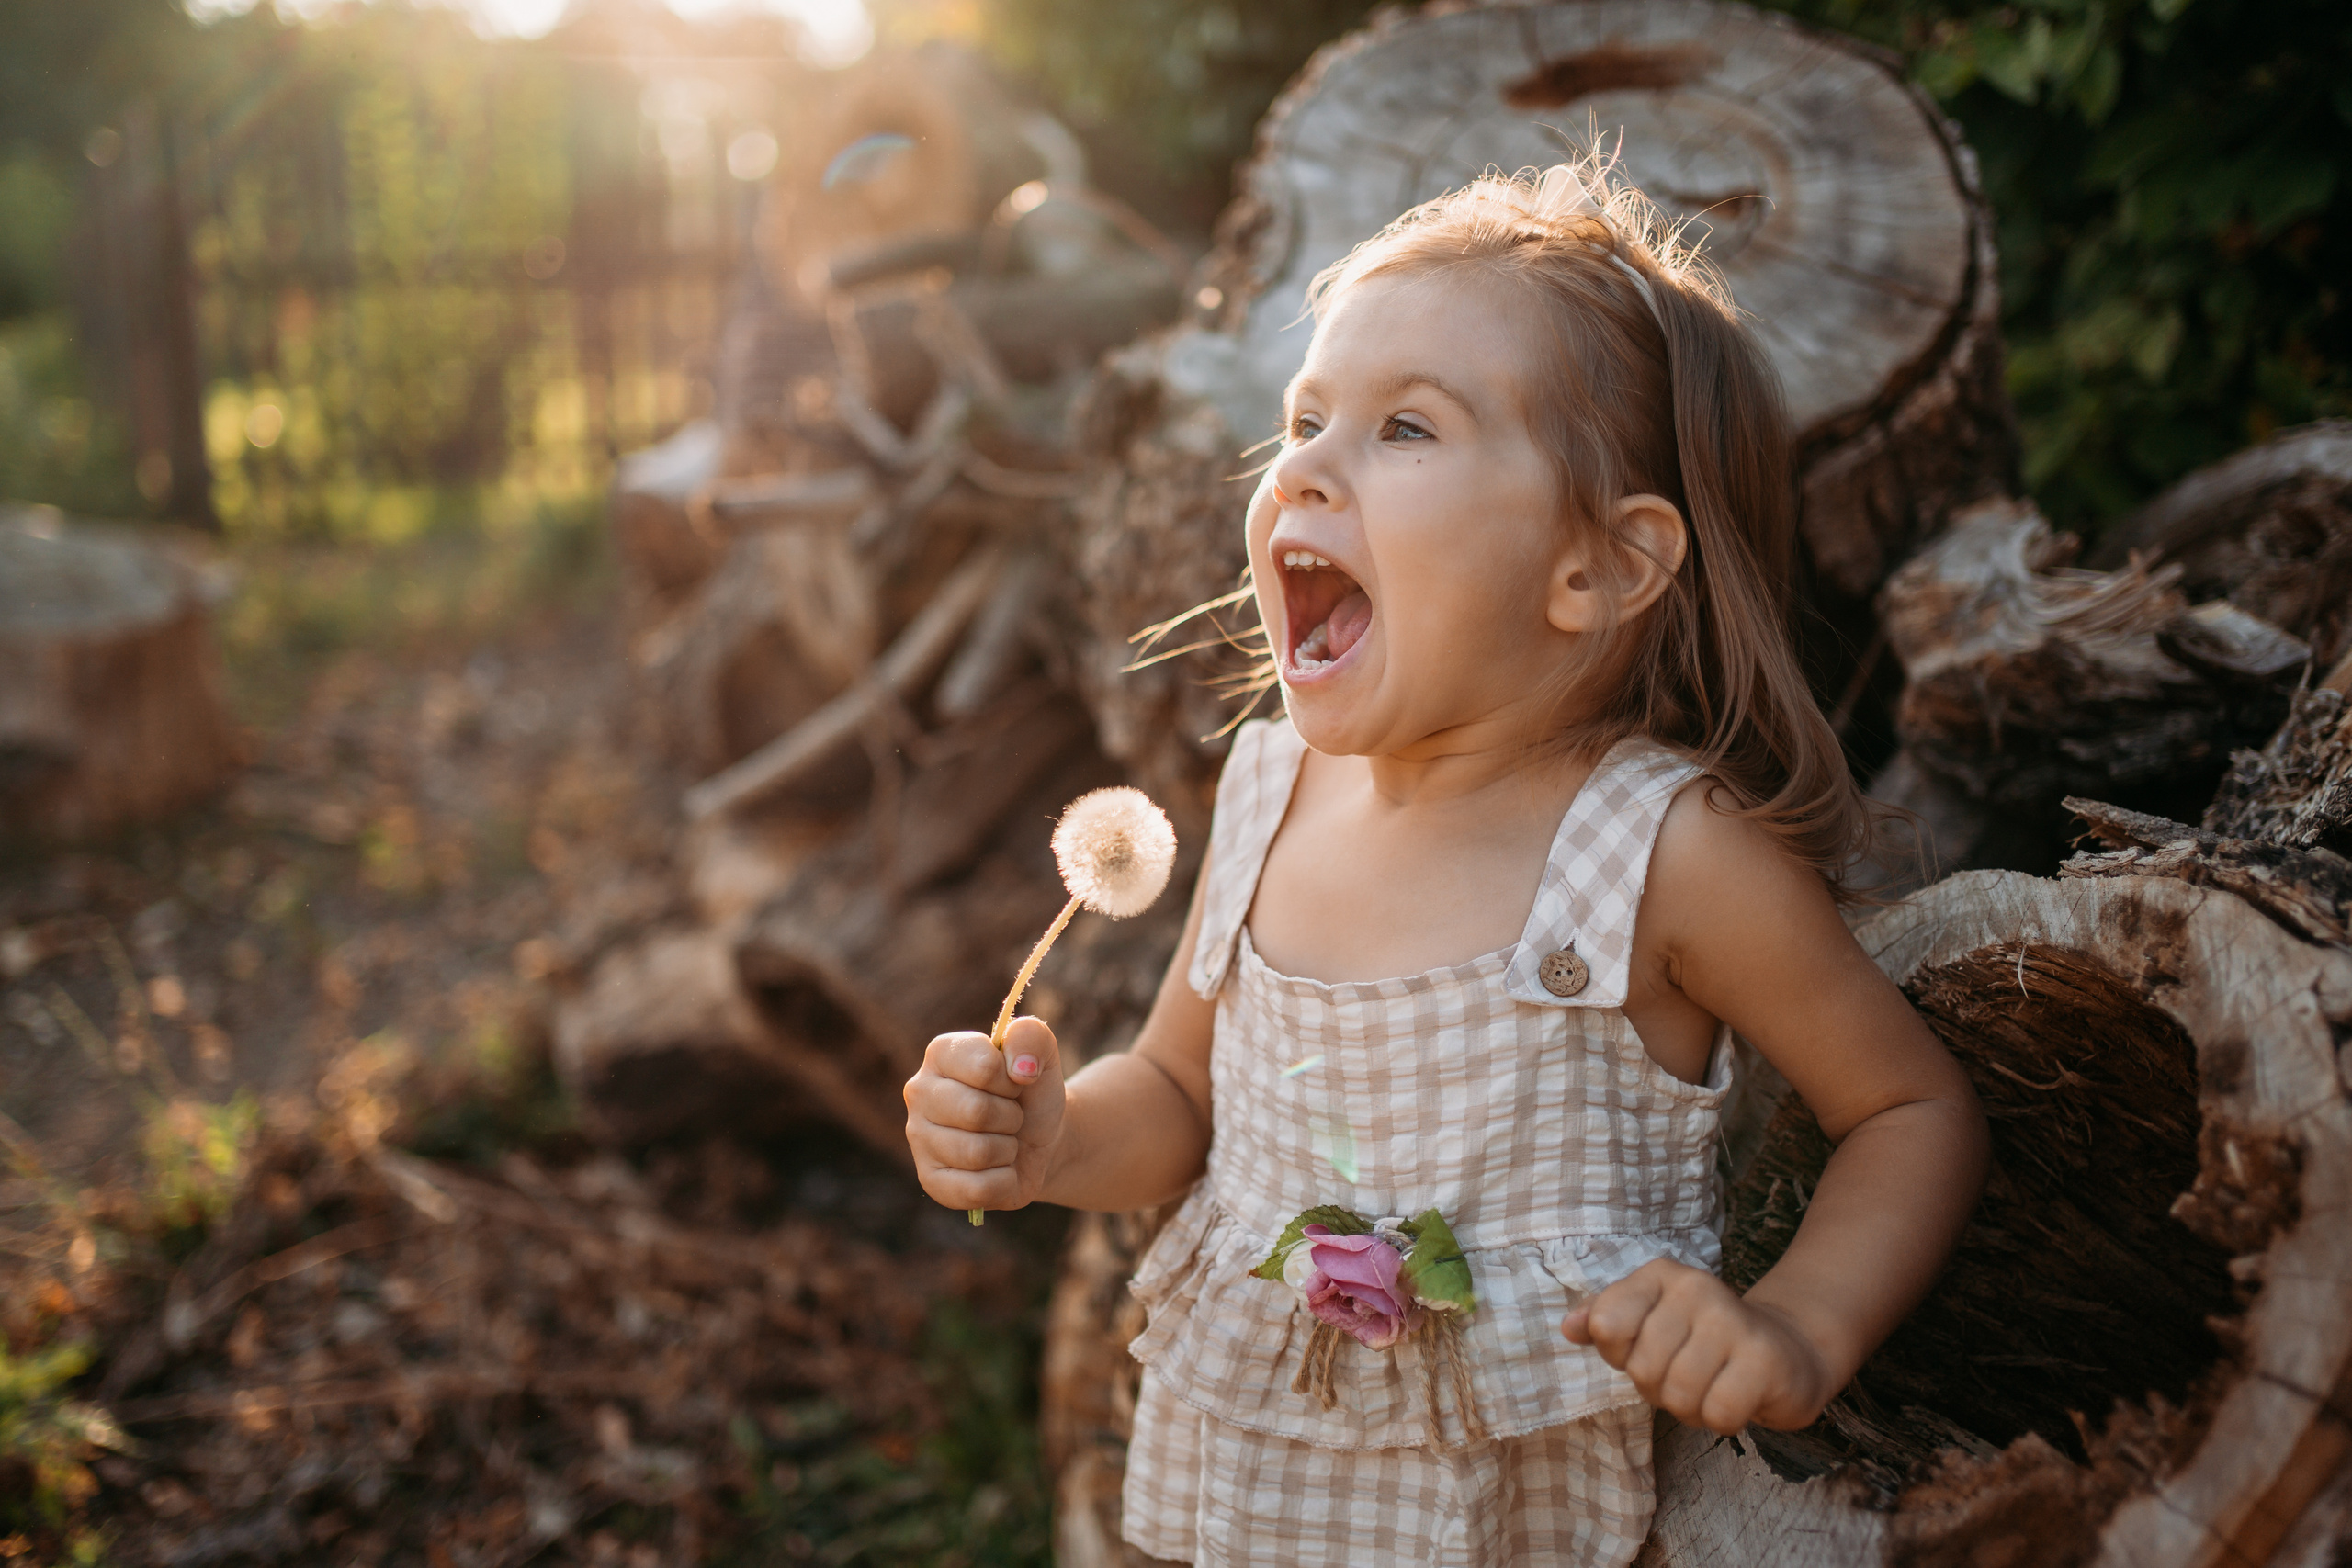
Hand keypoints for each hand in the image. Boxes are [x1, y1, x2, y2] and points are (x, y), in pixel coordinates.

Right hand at [903, 1016, 1064, 1214]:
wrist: (1043, 1139)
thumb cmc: (1032, 1092)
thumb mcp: (1043, 1054)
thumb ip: (1032, 1036)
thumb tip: (1020, 1067)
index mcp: (942, 1053)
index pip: (984, 1067)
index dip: (1012, 1080)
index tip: (1014, 1082)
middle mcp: (919, 1093)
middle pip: (976, 1112)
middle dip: (1010, 1117)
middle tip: (1011, 1116)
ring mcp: (919, 1139)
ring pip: (977, 1153)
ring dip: (1008, 1149)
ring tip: (1004, 1140)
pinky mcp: (930, 1181)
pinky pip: (977, 1189)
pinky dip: (1003, 1181)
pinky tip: (997, 1168)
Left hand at [1562, 1259, 1832, 1433]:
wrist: (1788, 1350)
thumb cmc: (1704, 1342)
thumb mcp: (1651, 1323)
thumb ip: (1606, 1322)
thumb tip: (1567, 1328)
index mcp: (1661, 1275)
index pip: (1606, 1324)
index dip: (1620, 1355)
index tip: (1646, 1349)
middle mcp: (1696, 1288)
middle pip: (1643, 1370)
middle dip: (1660, 1391)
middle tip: (1688, 1377)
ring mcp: (1732, 1320)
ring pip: (1678, 1395)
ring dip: (1691, 1409)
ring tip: (1712, 1387)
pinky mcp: (1764, 1357)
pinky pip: (1717, 1413)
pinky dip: (1722, 1420)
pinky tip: (1737, 1398)